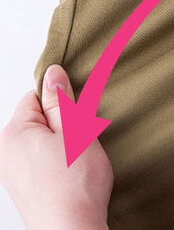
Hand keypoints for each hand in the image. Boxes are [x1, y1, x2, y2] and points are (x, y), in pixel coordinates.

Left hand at [0, 65, 113, 229]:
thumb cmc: (75, 183)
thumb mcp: (74, 130)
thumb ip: (61, 100)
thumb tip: (53, 74)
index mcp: (15, 132)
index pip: (35, 96)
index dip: (60, 101)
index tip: (76, 114)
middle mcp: (6, 151)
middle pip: (37, 118)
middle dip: (62, 123)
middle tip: (80, 139)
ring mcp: (12, 172)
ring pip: (41, 140)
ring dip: (61, 143)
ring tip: (76, 159)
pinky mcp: (23, 186)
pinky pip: (40, 159)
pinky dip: (56, 160)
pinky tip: (70, 172)